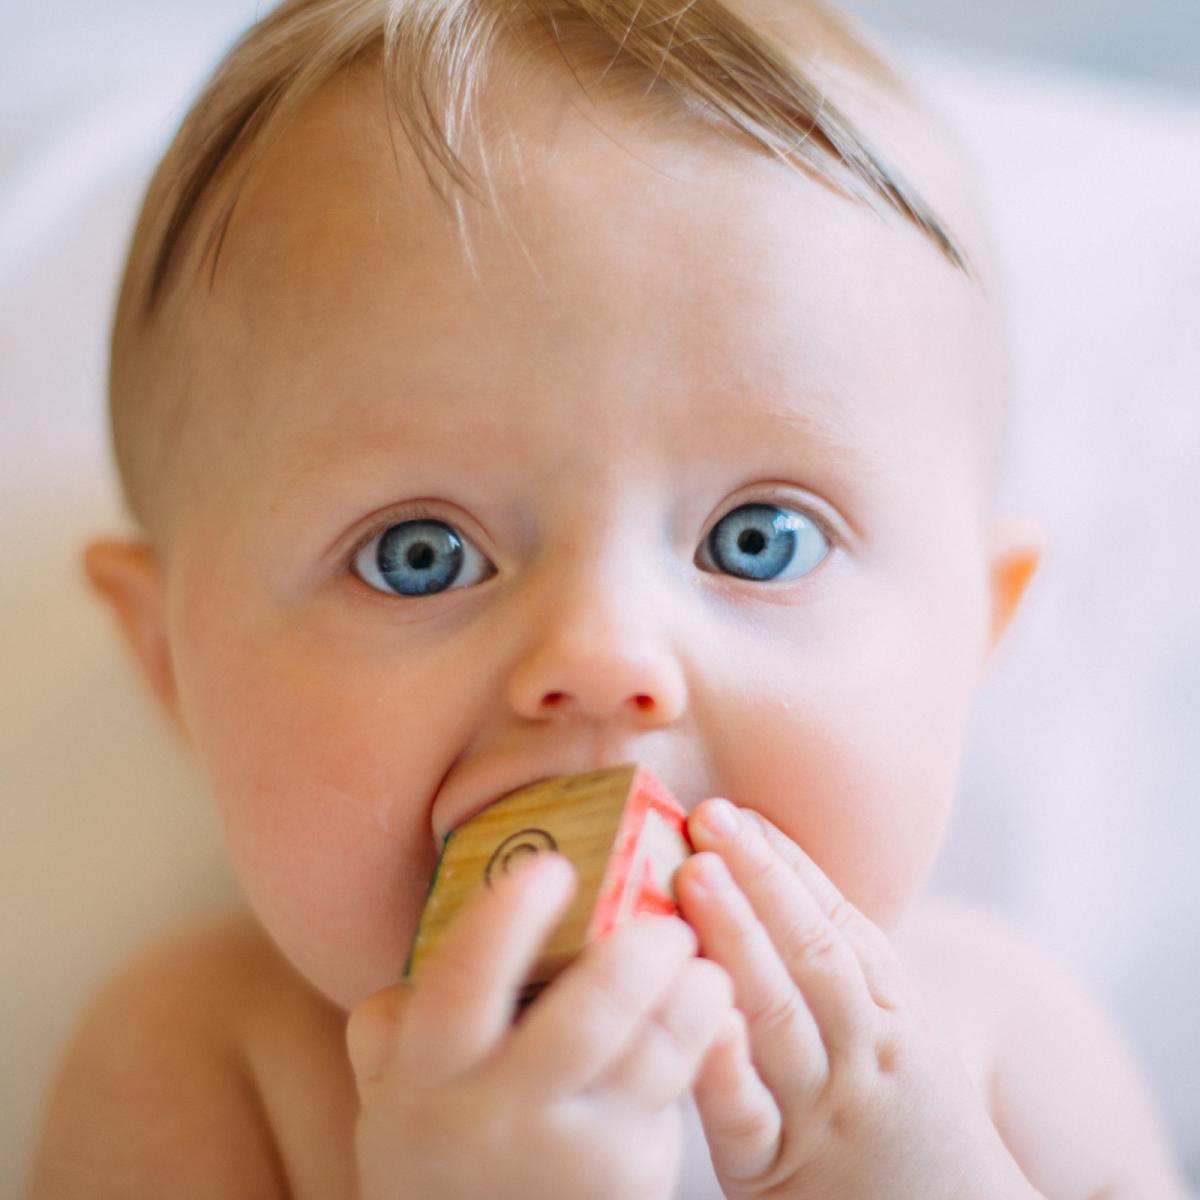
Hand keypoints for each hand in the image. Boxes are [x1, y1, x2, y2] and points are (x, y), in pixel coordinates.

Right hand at [347, 853, 732, 1199]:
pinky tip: (714, 1007)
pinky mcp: (633, 1179)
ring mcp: (575, 1155)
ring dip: (691, 1000)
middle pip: (585, 1023)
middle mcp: (501, 1115)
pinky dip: (704, 1042)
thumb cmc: (435, 1153)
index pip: (464, 984)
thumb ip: (396, 1018)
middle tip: (664, 920)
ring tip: (705, 959)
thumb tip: (436, 930)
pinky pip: (677, 1096)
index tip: (551, 867)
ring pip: (653, 1060)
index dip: (508, 921)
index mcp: (430, 1075)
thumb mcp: (391, 1090)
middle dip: (635, 959)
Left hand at [674, 800, 1039, 1198]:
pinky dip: (727, 1064)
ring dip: (737, 938)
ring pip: (781, 1014)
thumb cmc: (909, 1129)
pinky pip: (750, 1116)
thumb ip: (842, 977)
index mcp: (892, 1014)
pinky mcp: (777, 1172)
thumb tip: (773, 890)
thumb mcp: (897, 1044)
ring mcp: (824, 1111)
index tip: (738, 810)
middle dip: (759, 879)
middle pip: (812, 953)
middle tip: (709, 818)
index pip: (837, 923)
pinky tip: (701, 1013)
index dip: (785, 862)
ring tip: (693, 874)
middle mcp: (864, 1053)